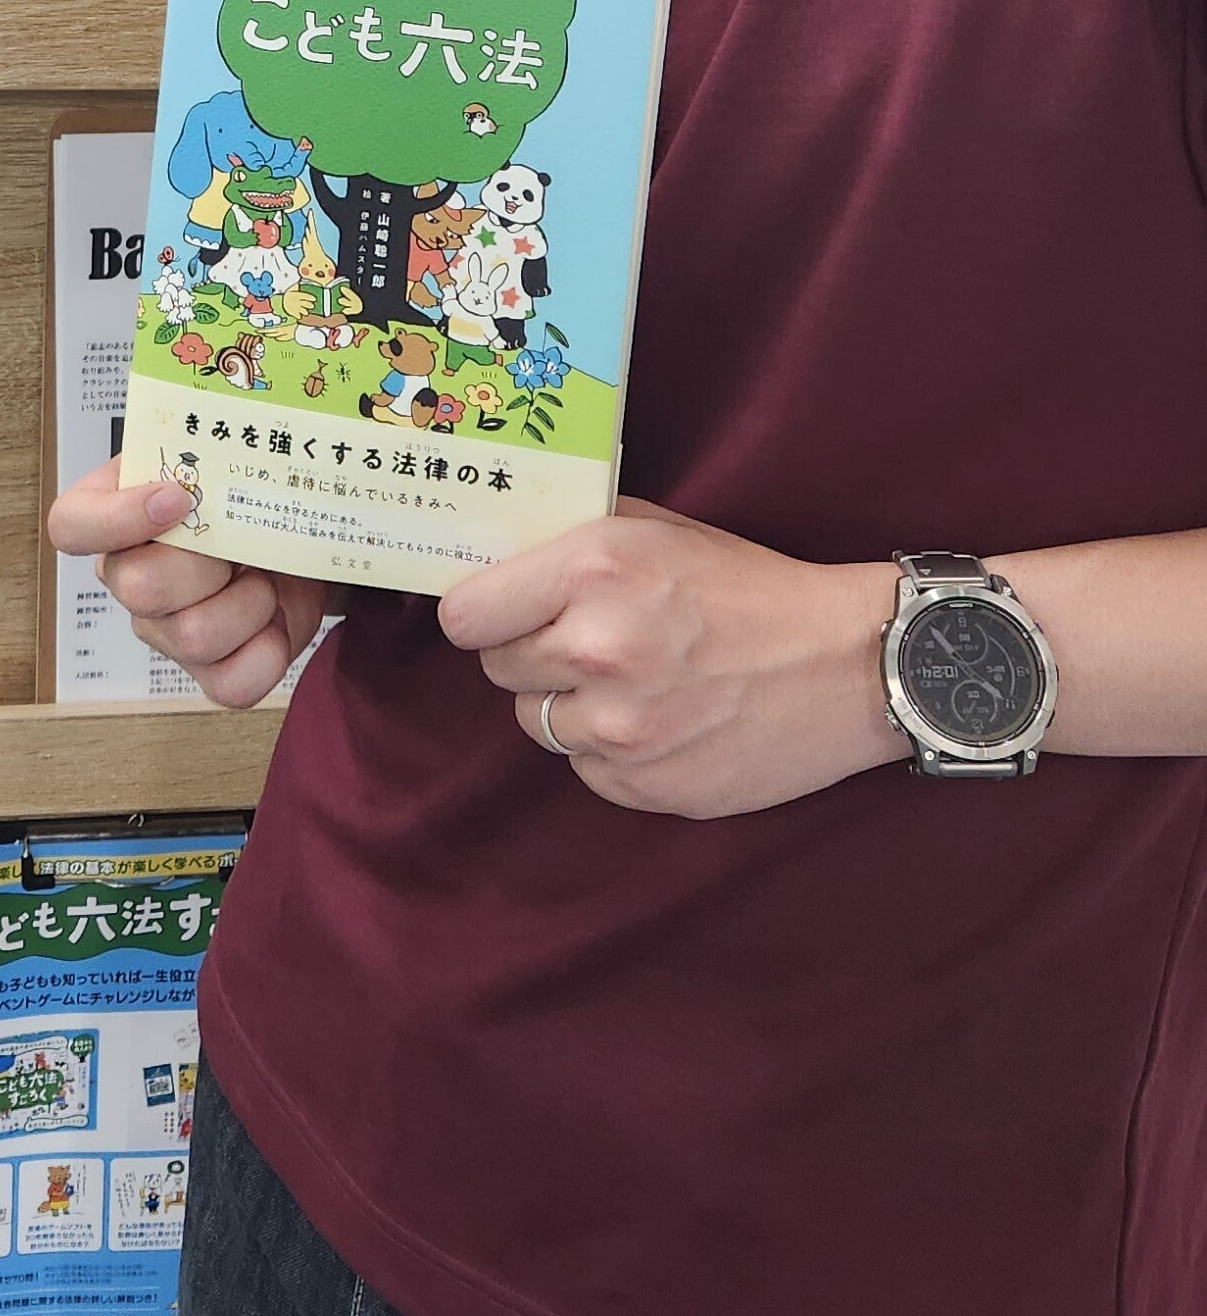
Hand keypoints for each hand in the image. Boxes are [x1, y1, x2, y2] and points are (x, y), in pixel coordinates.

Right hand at [46, 456, 325, 708]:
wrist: (299, 540)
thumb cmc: (251, 494)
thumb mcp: (225, 459)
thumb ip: (204, 448)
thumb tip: (213, 446)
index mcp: (118, 512)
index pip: (70, 525)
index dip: (115, 518)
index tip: (178, 498)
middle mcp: (129, 577)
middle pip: (138, 587)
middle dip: (207, 563)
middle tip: (242, 544)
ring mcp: (163, 632)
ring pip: (191, 636)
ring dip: (248, 604)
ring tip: (266, 581)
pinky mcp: (208, 672)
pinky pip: (227, 684)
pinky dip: (266, 653)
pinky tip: (276, 624)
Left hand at [436, 500, 901, 816]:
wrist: (849, 664)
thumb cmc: (750, 587)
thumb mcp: (657, 529)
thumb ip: (571, 543)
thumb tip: (493, 556)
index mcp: (594, 569)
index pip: (465, 614)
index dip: (480, 613)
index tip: (498, 612)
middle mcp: (597, 648)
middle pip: (497, 667)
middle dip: (531, 653)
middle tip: (587, 640)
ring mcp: (621, 727)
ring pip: (537, 722)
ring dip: (570, 704)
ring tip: (636, 681)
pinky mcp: (645, 786)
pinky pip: (586, 769)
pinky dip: (611, 750)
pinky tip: (664, 721)